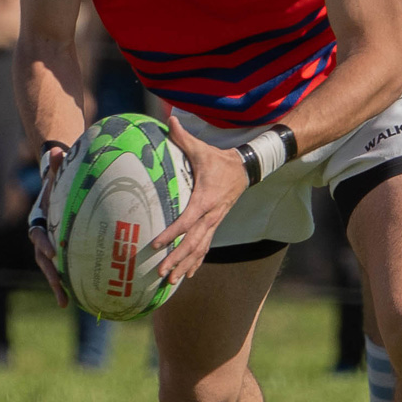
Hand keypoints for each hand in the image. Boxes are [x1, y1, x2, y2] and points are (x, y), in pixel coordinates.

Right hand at [28, 146, 68, 307]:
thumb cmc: (60, 181)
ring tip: (67, 302)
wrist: (56, 188)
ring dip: (57, 285)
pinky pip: (64, 268)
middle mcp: (41, 236)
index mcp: (39, 220)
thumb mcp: (58, 173)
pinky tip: (83, 297)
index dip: (44, 244)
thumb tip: (56, 150)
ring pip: (51, 269)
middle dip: (49, 274)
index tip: (54, 253)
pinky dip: (70, 282)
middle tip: (59, 286)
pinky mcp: (60, 252)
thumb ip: (57, 164)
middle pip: (42, 258)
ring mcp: (49, 246)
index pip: (38, 235)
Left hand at [147, 115, 248, 284]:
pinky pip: (205, 247)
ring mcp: (214, 222)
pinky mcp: (215, 225)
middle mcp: (210, 215)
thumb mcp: (201, 148)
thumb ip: (183, 137)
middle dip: (176, 259)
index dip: (171, 233)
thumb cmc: (219, 159)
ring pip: (199, 249)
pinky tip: (186, 274)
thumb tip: (168, 120)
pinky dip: (196, 262)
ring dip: (185, 265)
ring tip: (171, 281)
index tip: (156, 244)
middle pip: (193, 242)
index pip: (186, 221)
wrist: (245, 169)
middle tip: (161, 272)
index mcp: (204, 199)